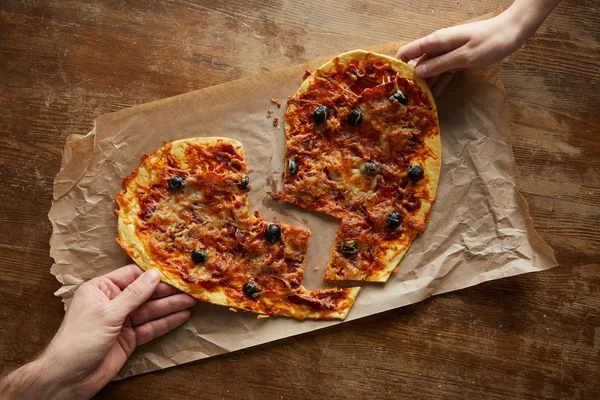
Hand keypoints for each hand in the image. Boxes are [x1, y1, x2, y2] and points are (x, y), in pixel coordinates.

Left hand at [1, 264, 195, 398]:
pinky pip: (150, 327)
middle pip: (144, 293)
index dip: (153, 274)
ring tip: (191, 301)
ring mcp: (122, 321)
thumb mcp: (107, 313)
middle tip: (188, 287)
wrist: (68, 378)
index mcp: (100, 289)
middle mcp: (112, 302)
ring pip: (150, 310)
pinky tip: (182, 316)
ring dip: (170, 306)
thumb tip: (154, 274)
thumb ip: (134, 295)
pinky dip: (166, 322)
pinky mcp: (129, 339)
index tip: (174, 271)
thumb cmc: (79, 340)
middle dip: (166, 291)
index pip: (131, 275)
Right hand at [396, 0, 559, 97]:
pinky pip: (443, 73)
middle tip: (403, 101)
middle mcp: (439, 47)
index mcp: (437, 41)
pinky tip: (433, 98)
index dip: (397, 64)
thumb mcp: (464, 56)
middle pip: (418, 64)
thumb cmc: (490, 41)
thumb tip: (418, 73)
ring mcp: (448, 53)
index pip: (408, 51)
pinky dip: (439, 84)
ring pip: (430, 71)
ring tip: (416, 104)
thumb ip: (440, 64)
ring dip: (425, 85)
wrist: (513, 32)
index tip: (390, 82)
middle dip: (410, 80)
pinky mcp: (457, 60)